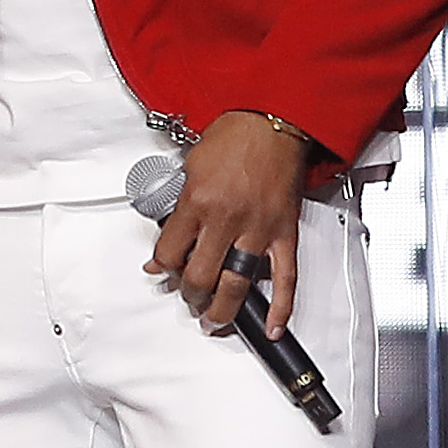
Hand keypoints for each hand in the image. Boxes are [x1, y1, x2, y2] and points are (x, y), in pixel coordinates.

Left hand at [142, 111, 306, 338]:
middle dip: (189, 294)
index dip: (162, 267)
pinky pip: (285, 278)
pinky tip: (272, 326)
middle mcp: (226, 219)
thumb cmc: (233, 136)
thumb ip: (179, 203)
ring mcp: (257, 229)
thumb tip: (169, 235)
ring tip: (214, 320)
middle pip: (199, 276)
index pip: (169, 252)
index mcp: (197, 201)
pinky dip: (280, 307)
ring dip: (222, 310)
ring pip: (236, 285)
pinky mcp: (284, 234)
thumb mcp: (191, 165)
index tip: (162, 270)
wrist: (271, 121)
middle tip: (188, 297)